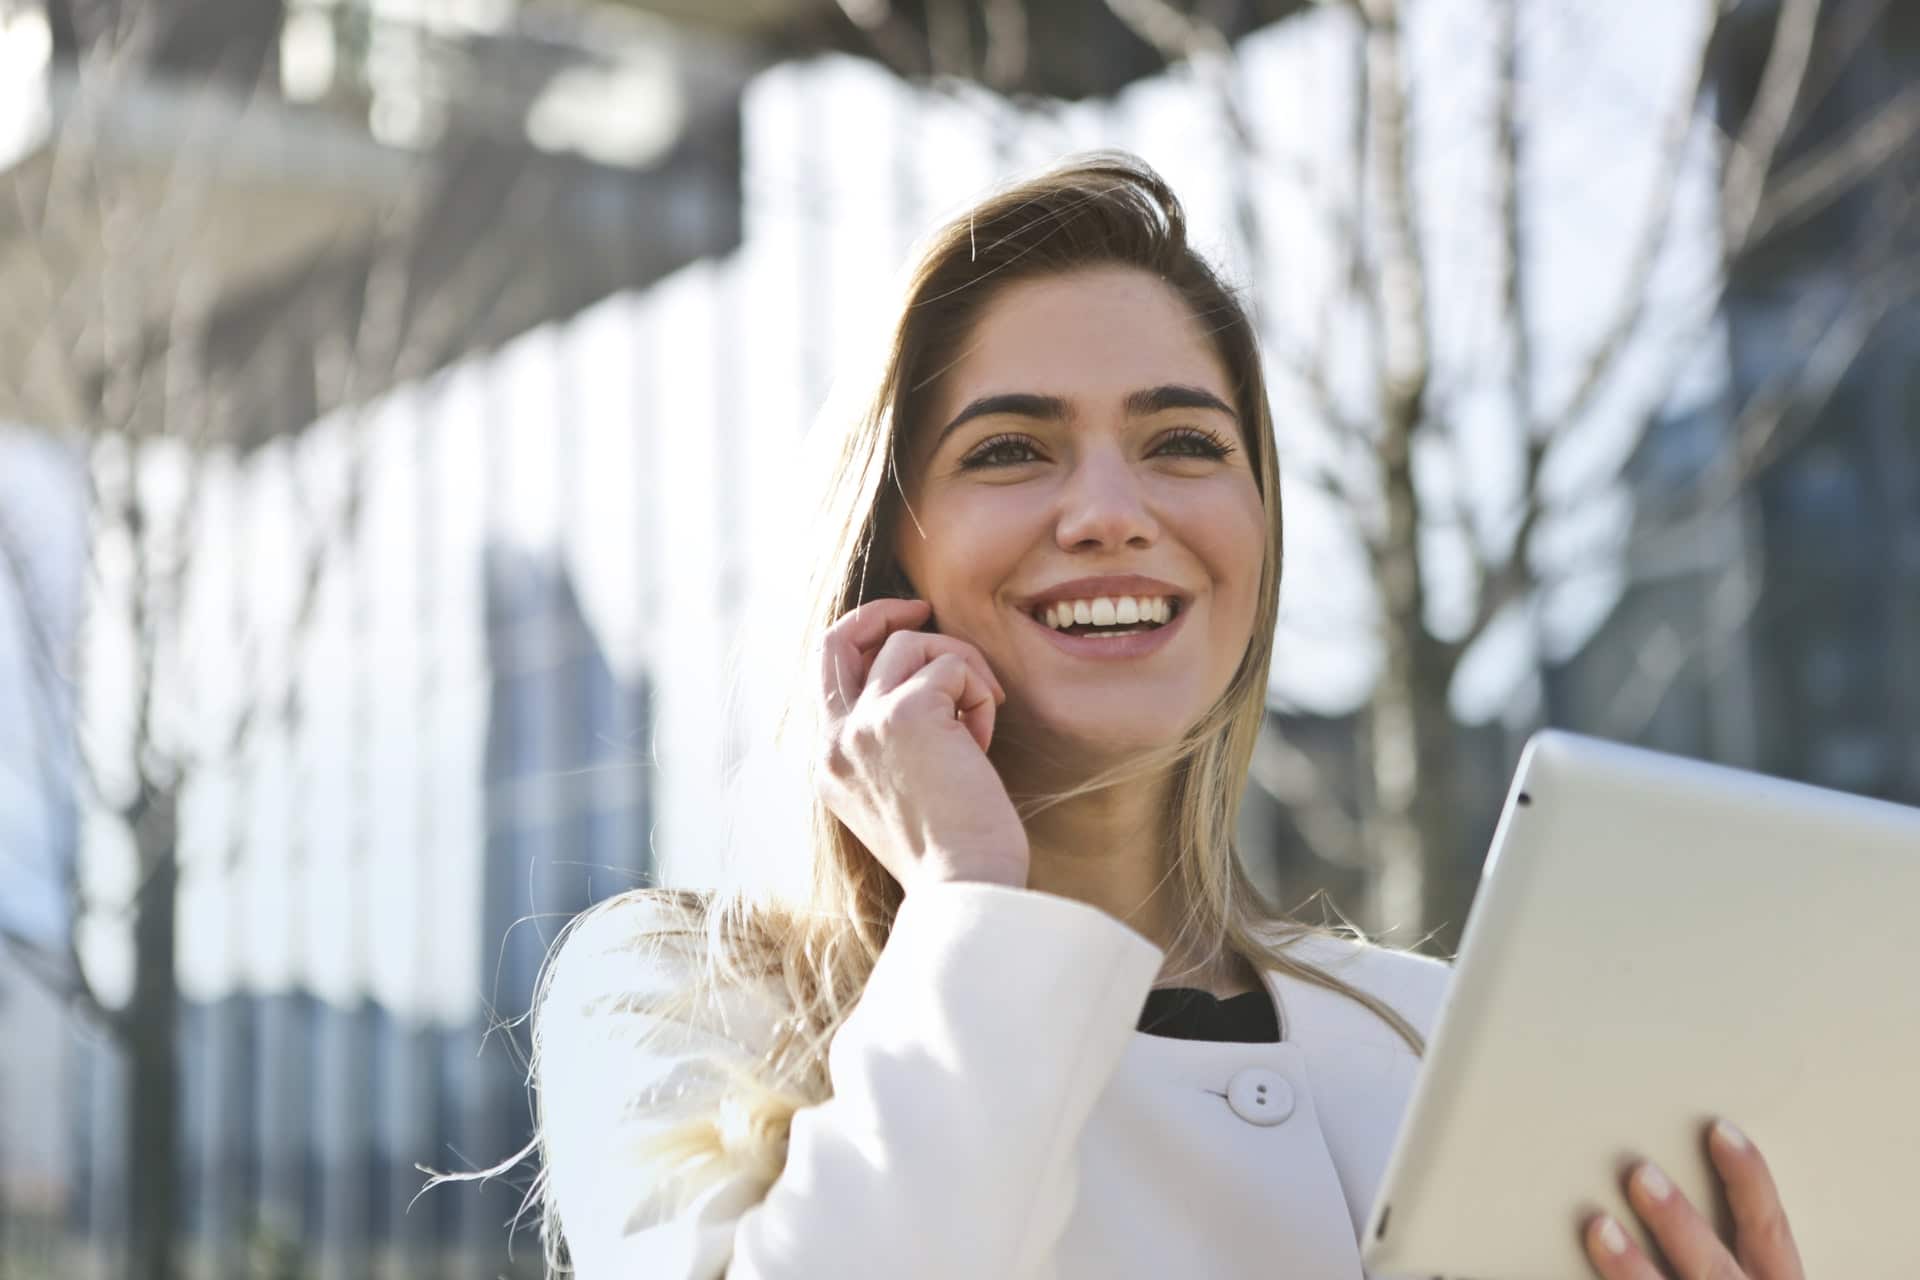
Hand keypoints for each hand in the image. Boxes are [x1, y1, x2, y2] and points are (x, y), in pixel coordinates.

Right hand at [814, 597, 1029, 892]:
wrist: (965, 888)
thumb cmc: (952, 854)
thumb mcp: (900, 797)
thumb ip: (891, 745)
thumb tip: (926, 688)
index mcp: (828, 765)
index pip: (828, 677)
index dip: (866, 644)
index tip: (906, 635)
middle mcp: (834, 741)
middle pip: (837, 639)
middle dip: (881, 612)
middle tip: (923, 608)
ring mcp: (863, 724)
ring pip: (911, 644)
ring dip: (960, 669)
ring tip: (980, 719)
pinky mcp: (906, 713)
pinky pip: (953, 666)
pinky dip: (979, 693)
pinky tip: (984, 742)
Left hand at [1583, 1120, 1802, 1279]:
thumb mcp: (1749, 1276)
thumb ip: (1725, 1244)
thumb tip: (1657, 1175)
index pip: (1770, 1231)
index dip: (1750, 1180)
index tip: (1720, 1131)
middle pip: (1715, 1268)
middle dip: (1679, 1223)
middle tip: (1641, 1173)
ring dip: (1632, 1268)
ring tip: (1598, 1226)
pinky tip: (1574, 1275)